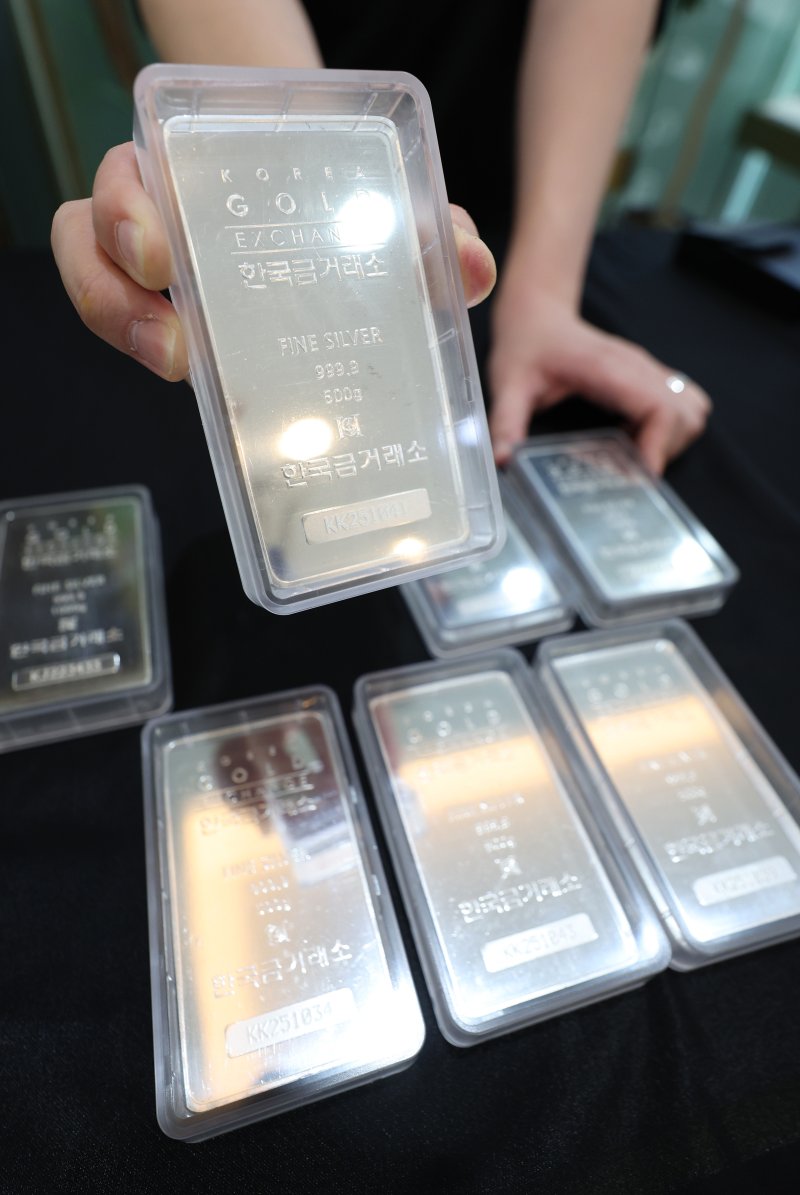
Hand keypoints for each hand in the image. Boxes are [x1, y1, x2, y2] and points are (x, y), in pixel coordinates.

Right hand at [51, 144, 495, 381]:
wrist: (328, 224)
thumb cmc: (348, 211)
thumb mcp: (393, 214)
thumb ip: (434, 230)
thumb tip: (472, 268)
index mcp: (206, 171)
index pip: (137, 173)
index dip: (130, 213)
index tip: (164, 259)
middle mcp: (165, 211)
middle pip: (90, 228)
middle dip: (114, 286)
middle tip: (175, 342)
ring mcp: (154, 268)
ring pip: (90, 275)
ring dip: (120, 322)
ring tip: (179, 367)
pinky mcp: (160, 315)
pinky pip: (120, 323)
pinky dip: (137, 342)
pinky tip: (191, 377)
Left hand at [488, 283, 710, 473]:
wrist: (537, 313)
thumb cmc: (526, 346)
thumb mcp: (508, 385)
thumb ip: (506, 421)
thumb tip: (503, 460)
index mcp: (609, 368)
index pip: (658, 407)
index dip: (658, 446)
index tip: (641, 476)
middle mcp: (637, 366)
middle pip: (684, 414)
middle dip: (665, 450)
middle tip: (630, 470)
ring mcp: (647, 369)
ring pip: (692, 409)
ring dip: (673, 440)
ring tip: (635, 455)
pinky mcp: (649, 375)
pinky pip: (683, 403)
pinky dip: (672, 428)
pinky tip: (636, 437)